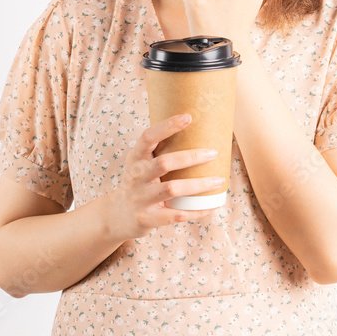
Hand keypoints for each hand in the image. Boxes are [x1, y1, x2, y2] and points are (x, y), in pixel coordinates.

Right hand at [107, 114, 225, 241]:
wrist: (117, 215)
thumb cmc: (139, 183)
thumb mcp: (140, 164)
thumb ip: (160, 150)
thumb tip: (197, 130)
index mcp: (135, 158)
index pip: (148, 137)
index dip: (167, 126)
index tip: (188, 116)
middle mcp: (136, 176)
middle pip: (164, 162)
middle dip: (192, 156)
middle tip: (213, 153)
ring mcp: (141, 198)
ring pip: (172, 189)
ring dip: (199, 184)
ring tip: (219, 180)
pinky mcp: (148, 218)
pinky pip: (177, 215)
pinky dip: (197, 211)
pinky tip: (212, 206)